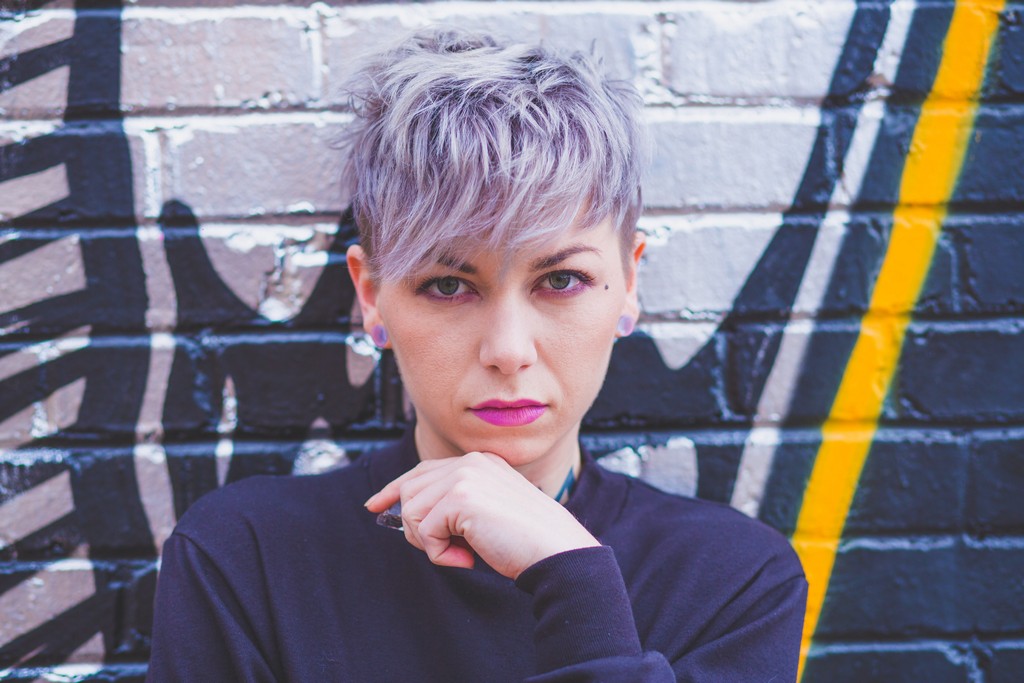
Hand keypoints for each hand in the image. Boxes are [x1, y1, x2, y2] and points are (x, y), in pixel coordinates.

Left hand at [364, 452, 599, 579]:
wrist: (556, 552)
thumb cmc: (526, 541)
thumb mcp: (486, 512)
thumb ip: (453, 504)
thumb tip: (405, 513)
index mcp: (479, 462)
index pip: (422, 470)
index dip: (394, 489)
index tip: (374, 505)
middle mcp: (469, 462)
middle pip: (410, 492)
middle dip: (417, 528)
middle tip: (449, 549)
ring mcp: (465, 477)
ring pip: (412, 513)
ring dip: (431, 543)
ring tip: (464, 552)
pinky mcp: (460, 498)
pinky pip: (424, 533)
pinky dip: (441, 554)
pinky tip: (467, 557)